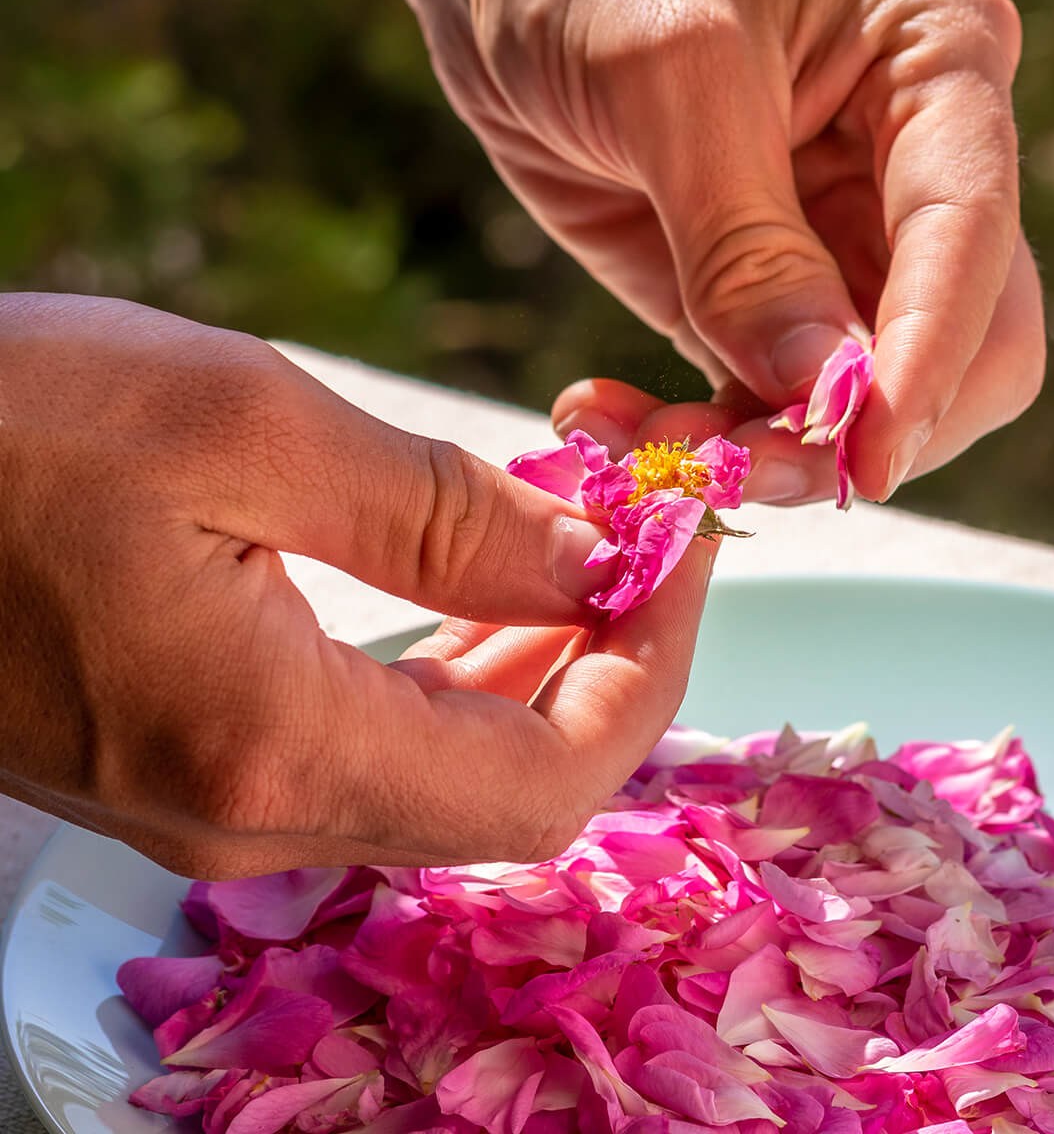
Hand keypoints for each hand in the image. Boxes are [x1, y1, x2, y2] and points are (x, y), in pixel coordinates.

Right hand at [0, 294, 714, 876]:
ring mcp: (212, 798)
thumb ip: (439, 514)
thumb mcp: (244, 425)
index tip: (685, 550)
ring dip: (538, 663)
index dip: (650, 668)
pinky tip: (476, 586)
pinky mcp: (185, 756)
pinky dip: (453, 670)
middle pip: (511, 788)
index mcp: (274, 748)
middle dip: (608, 660)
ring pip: (446, 771)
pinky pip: (372, 743)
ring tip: (581, 546)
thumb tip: (590, 568)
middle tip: (647, 538)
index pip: (550, 777)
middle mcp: (248, 811)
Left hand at [436, 0, 1043, 503]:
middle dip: (861, 428)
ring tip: (650, 454)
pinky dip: (710, 443)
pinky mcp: (765, 296)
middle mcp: (917, 164)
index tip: (864, 461)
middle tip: (739, 472)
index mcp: (938, 65)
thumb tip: (827, 395)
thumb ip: (748, 244)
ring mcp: (845, 239)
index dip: (928, 359)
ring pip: (865, 401)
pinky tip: (617, 427)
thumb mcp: (669, 76)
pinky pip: (772, 404)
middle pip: (963, 346)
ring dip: (770, 453)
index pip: (973, 236)